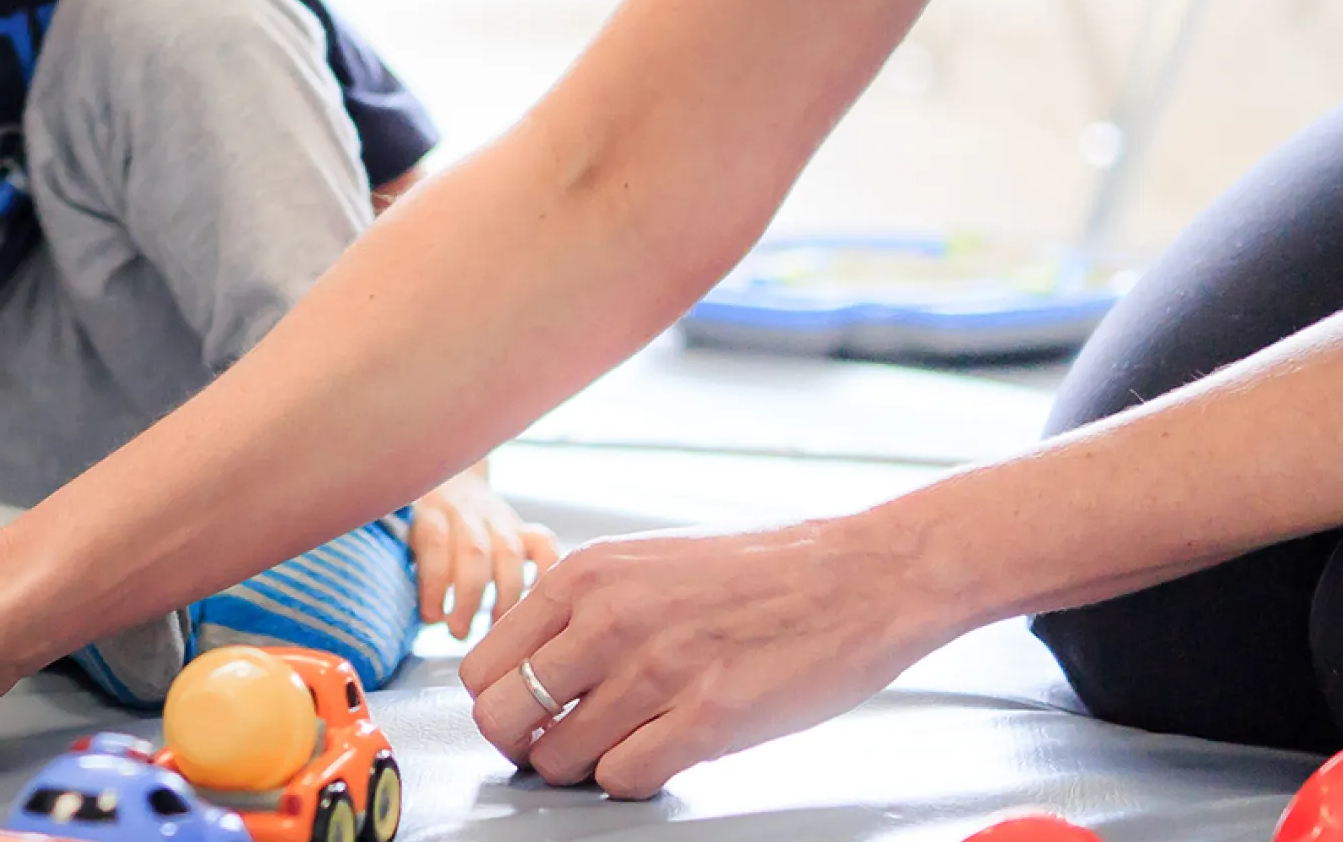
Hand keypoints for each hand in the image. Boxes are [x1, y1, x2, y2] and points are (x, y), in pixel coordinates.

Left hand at [409, 469, 555, 638]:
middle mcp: (467, 511)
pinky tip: (536, 604)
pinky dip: (544, 574)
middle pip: (474, 550)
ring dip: (503, 598)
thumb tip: (431, 618)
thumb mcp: (407, 540)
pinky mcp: (524, 528)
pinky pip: (544, 545)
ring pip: (509, 553)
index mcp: (431, 513)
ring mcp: (499, 518)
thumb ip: (416, 570)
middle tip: (459, 632)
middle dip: (468, 598)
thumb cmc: (426, 531)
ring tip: (495, 632)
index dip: (434, 584)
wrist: (450, 487)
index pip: (435, 543)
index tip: (432, 617)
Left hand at [458, 518, 960, 798]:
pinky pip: (624, 778)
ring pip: (558, 758)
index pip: (481, 666)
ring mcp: (656, 669)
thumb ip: (584, 608)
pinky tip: (662, 755)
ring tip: (623, 747)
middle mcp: (608, 618)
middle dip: (524, 745)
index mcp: (585, 575)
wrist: (861, 574)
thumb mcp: (645, 562)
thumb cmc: (758, 573)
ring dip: (581, 768)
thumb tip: (531, 667)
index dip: (501, 704)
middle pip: (501, 718)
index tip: (533, 714)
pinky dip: (632, 780)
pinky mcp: (708, 717)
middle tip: (562, 746)